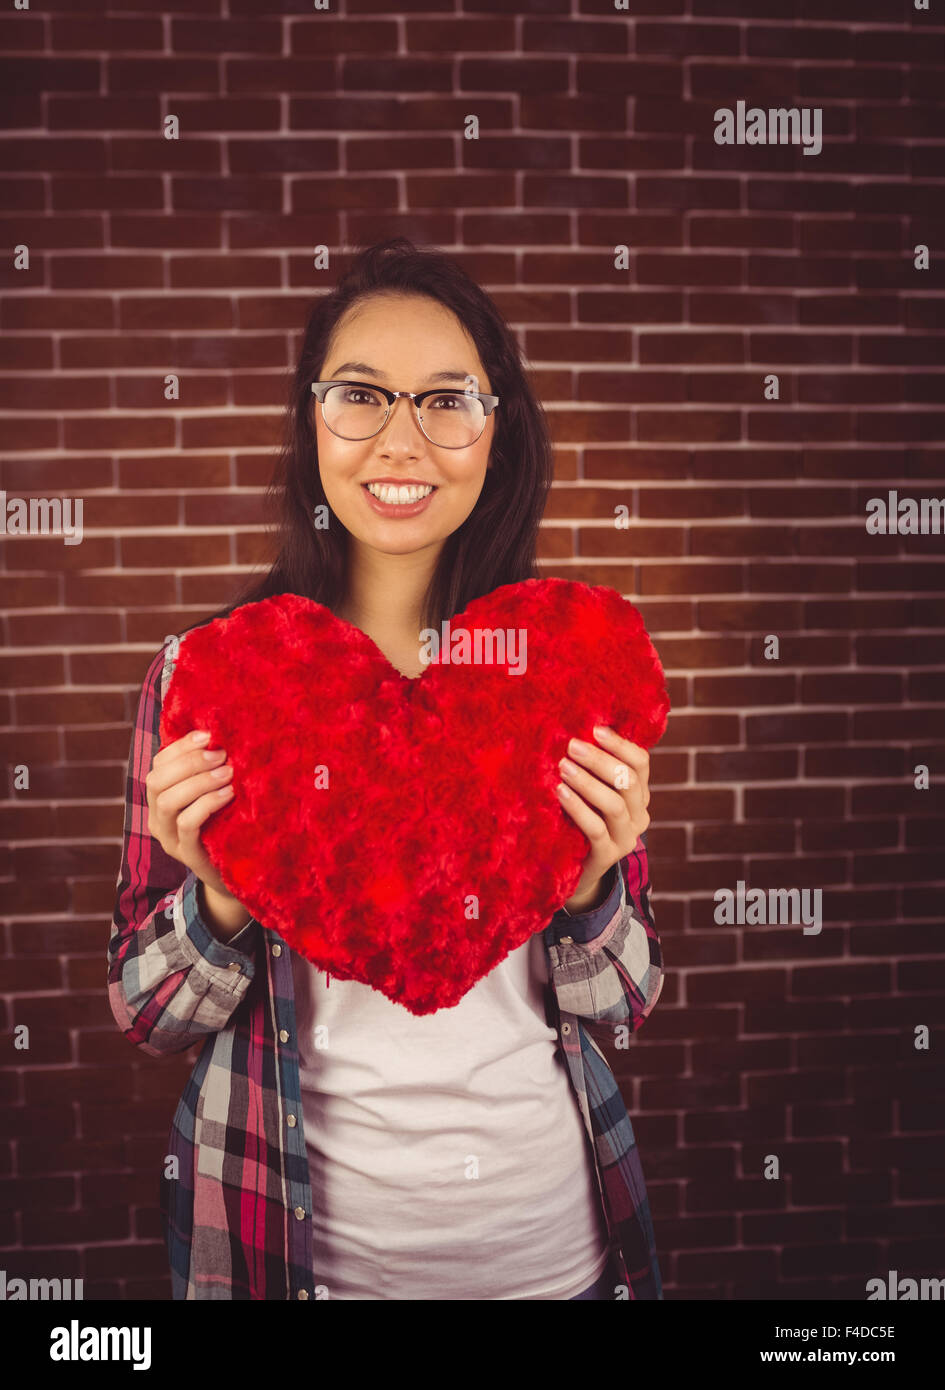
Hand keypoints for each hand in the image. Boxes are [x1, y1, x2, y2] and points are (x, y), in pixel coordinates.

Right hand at [145, 729, 243, 905]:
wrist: (236, 874)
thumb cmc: (227, 826)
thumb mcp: (216, 795)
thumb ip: (211, 770)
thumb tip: (223, 734)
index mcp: (161, 798)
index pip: (158, 764)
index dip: (180, 746)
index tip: (208, 735)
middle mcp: (157, 818)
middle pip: (156, 781)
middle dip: (189, 762)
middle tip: (221, 755)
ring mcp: (169, 838)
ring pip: (168, 802)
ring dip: (199, 782)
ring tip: (228, 774)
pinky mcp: (187, 855)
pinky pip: (187, 825)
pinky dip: (206, 804)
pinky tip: (228, 795)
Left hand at [556, 725, 650, 912]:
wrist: (577, 870)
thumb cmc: (580, 820)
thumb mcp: (590, 793)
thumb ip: (592, 770)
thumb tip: (574, 729)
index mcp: (639, 794)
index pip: (641, 763)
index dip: (620, 744)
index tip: (595, 729)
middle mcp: (639, 815)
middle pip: (628, 780)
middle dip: (599, 760)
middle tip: (572, 745)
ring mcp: (626, 838)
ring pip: (614, 804)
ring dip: (588, 782)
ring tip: (563, 767)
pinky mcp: (608, 856)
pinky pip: (595, 828)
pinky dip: (578, 807)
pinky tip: (560, 792)